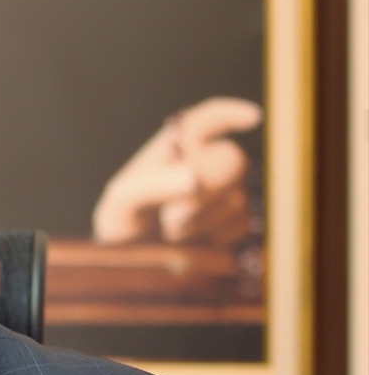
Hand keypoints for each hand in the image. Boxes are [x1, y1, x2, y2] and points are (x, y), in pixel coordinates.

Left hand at [92, 97, 262, 245]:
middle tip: (170, 219)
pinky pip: (240, 226)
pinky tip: (192, 243)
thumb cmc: (123, 222)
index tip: (253, 118)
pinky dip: (214, 238)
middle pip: (233, 161)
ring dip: (201, 222)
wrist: (129, 260)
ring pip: (236, 199)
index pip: (210, 118)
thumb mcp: (121, 202)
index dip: (233, 114)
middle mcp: (207, 163)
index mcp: (177, 147)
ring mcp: (224, 193)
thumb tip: (194, 178)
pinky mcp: (233, 224)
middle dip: (203, 193)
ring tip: (170, 232)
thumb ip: (152, 185)